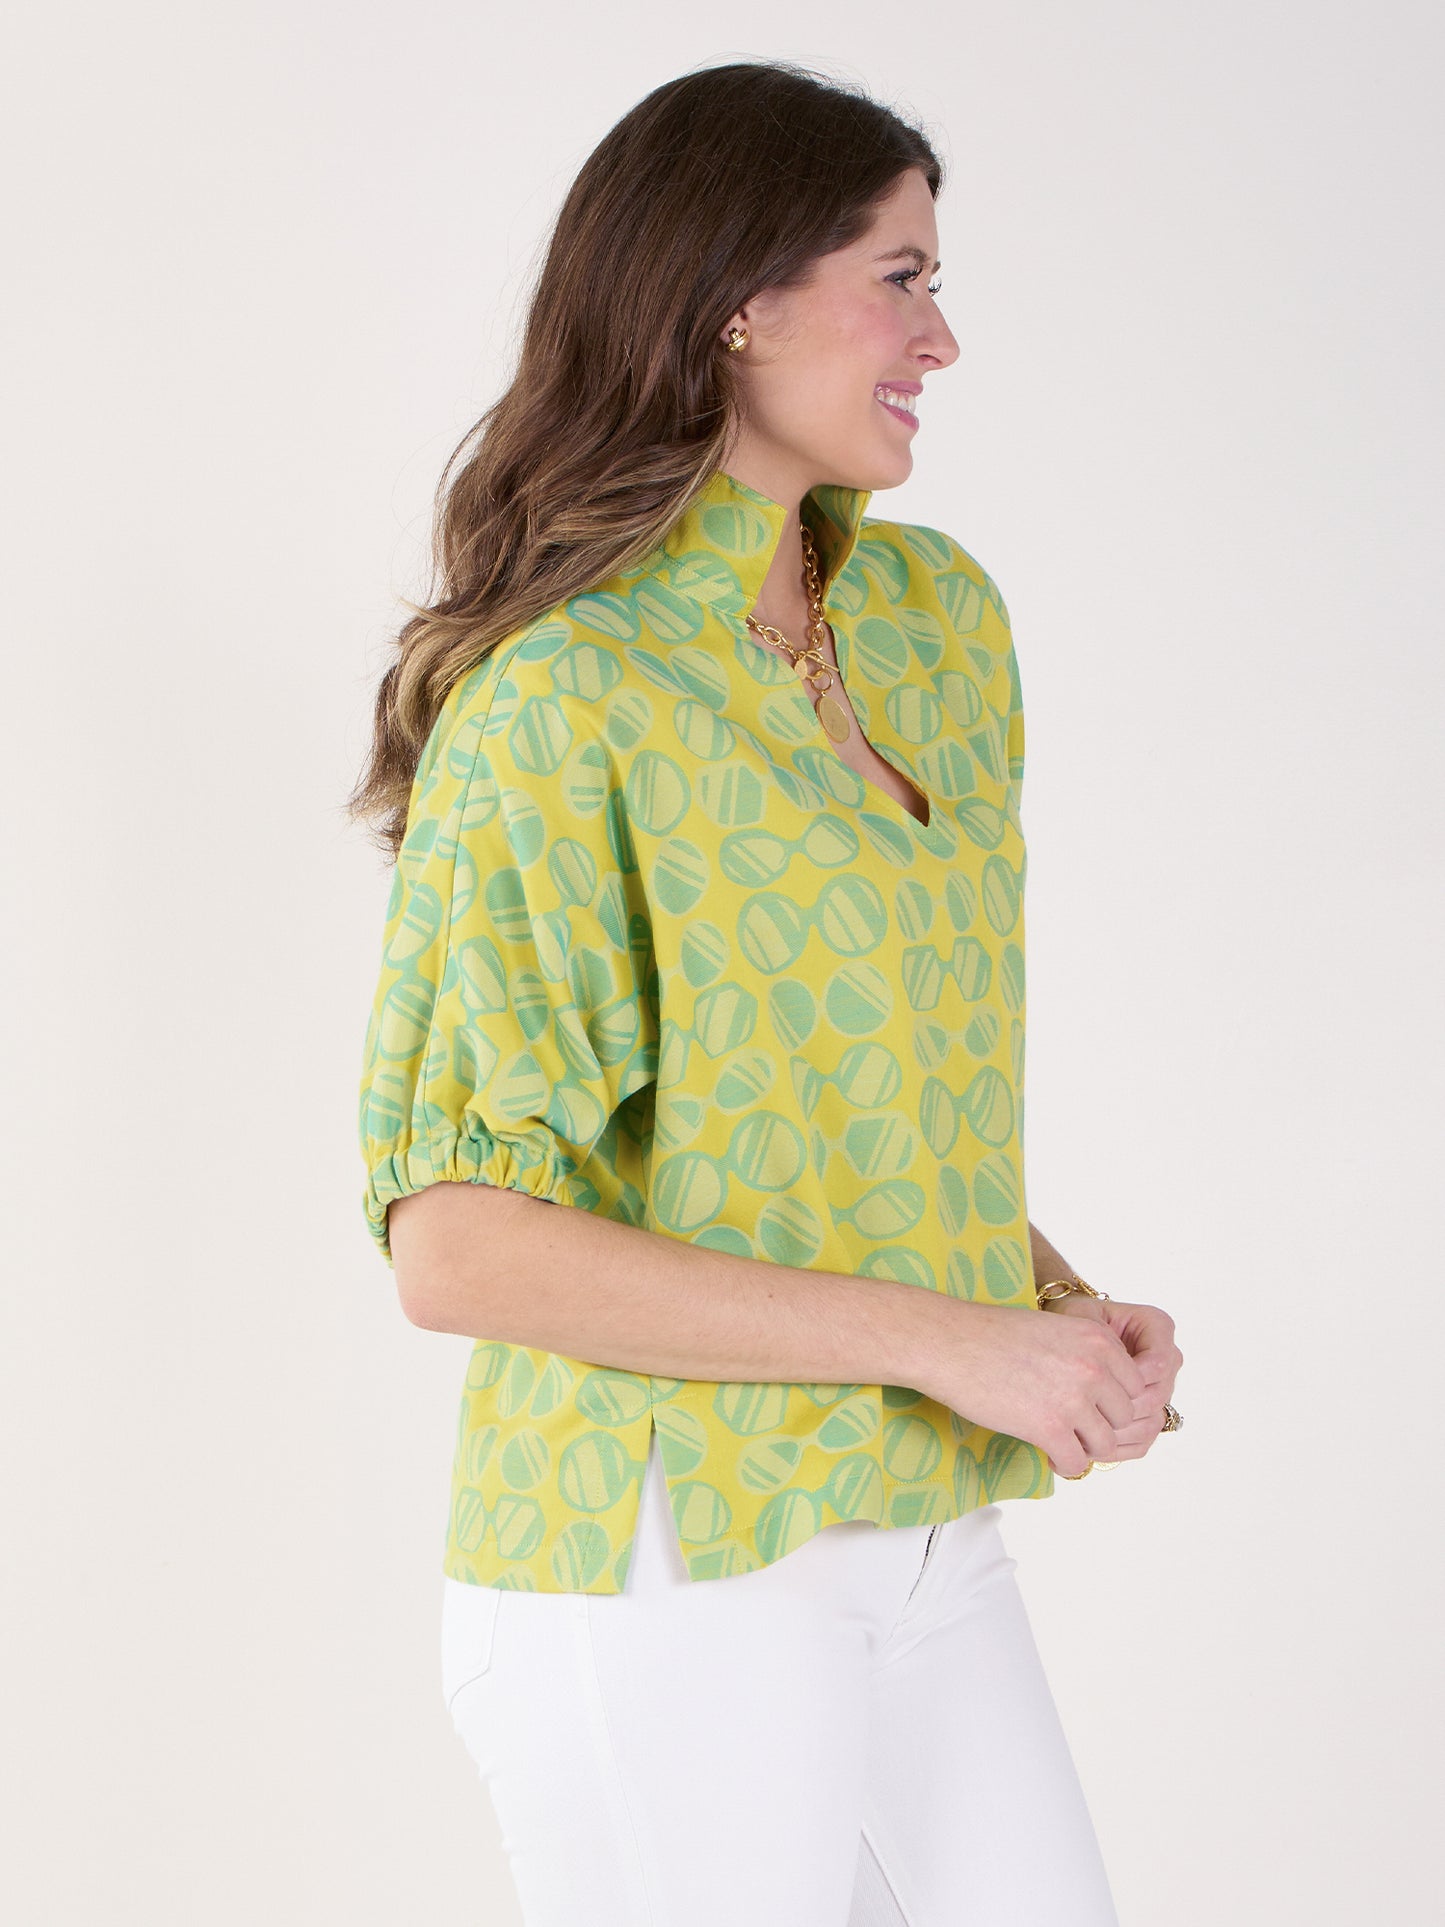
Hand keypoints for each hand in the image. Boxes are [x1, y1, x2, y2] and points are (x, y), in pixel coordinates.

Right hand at [921, 1298, 1160, 1480]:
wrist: (951, 1343)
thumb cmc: (992, 1334)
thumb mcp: (1054, 1329)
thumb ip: (1085, 1354)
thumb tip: (1102, 1389)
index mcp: (1098, 1339)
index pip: (1135, 1385)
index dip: (1113, 1401)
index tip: (1092, 1408)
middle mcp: (1094, 1368)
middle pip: (1125, 1417)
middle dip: (1101, 1425)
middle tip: (1075, 1428)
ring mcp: (1074, 1399)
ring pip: (1105, 1444)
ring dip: (1085, 1447)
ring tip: (1061, 1442)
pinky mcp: (1050, 1428)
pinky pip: (1076, 1462)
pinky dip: (1064, 1464)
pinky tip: (1046, 1454)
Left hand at [1044, 1293, 1183, 1463]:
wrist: (1065, 1336)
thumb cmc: (1071, 1319)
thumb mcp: (1078, 1314)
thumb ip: (1094, 1337)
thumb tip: (1103, 1376)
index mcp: (1157, 1328)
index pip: (1159, 1363)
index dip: (1130, 1381)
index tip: (1097, 1385)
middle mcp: (1167, 1360)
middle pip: (1156, 1397)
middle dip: (1119, 1411)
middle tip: (1084, 1417)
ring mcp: (1160, 1390)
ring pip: (1152, 1423)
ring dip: (1117, 1434)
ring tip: (1081, 1435)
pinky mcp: (1149, 1414)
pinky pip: (1143, 1441)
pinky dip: (1117, 1448)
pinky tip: (1087, 1447)